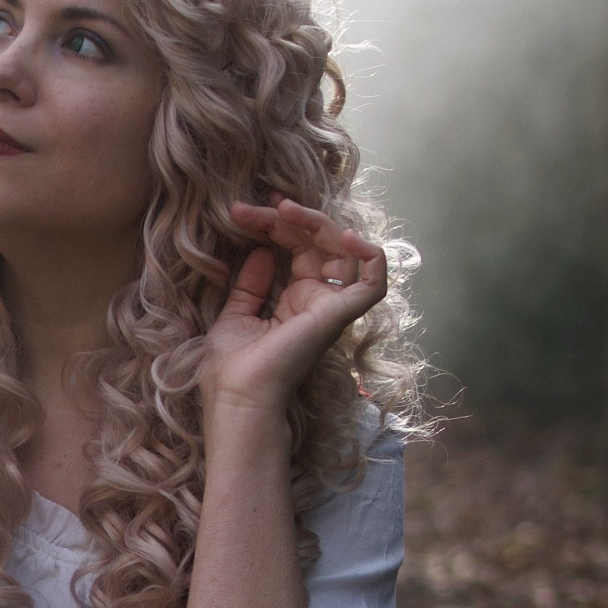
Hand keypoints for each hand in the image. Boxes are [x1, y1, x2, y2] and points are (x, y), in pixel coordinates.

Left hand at [198, 197, 386, 414]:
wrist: (238, 398)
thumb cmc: (232, 369)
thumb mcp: (236, 316)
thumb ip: (251, 285)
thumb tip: (262, 251)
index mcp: (295, 302)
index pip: (296, 248)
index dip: (274, 224)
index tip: (240, 213)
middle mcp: (318, 302)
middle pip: (318, 242)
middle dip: (286, 218)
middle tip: (249, 208)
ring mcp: (330, 308)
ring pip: (343, 250)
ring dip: (316, 222)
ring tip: (284, 211)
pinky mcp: (338, 315)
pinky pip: (374, 282)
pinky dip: (370, 255)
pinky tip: (344, 236)